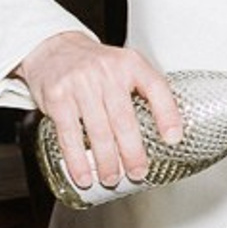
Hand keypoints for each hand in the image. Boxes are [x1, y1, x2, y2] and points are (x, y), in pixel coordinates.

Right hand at [16, 32, 182, 187]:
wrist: (53, 49)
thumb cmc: (95, 65)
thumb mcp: (124, 66)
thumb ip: (143, 91)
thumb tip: (167, 134)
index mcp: (130, 64)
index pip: (156, 87)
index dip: (167, 115)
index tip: (173, 139)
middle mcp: (107, 72)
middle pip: (124, 119)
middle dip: (133, 152)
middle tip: (138, 172)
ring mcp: (80, 84)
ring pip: (98, 131)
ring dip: (106, 161)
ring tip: (112, 178)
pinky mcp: (57, 97)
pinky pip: (69, 135)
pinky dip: (77, 160)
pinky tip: (84, 175)